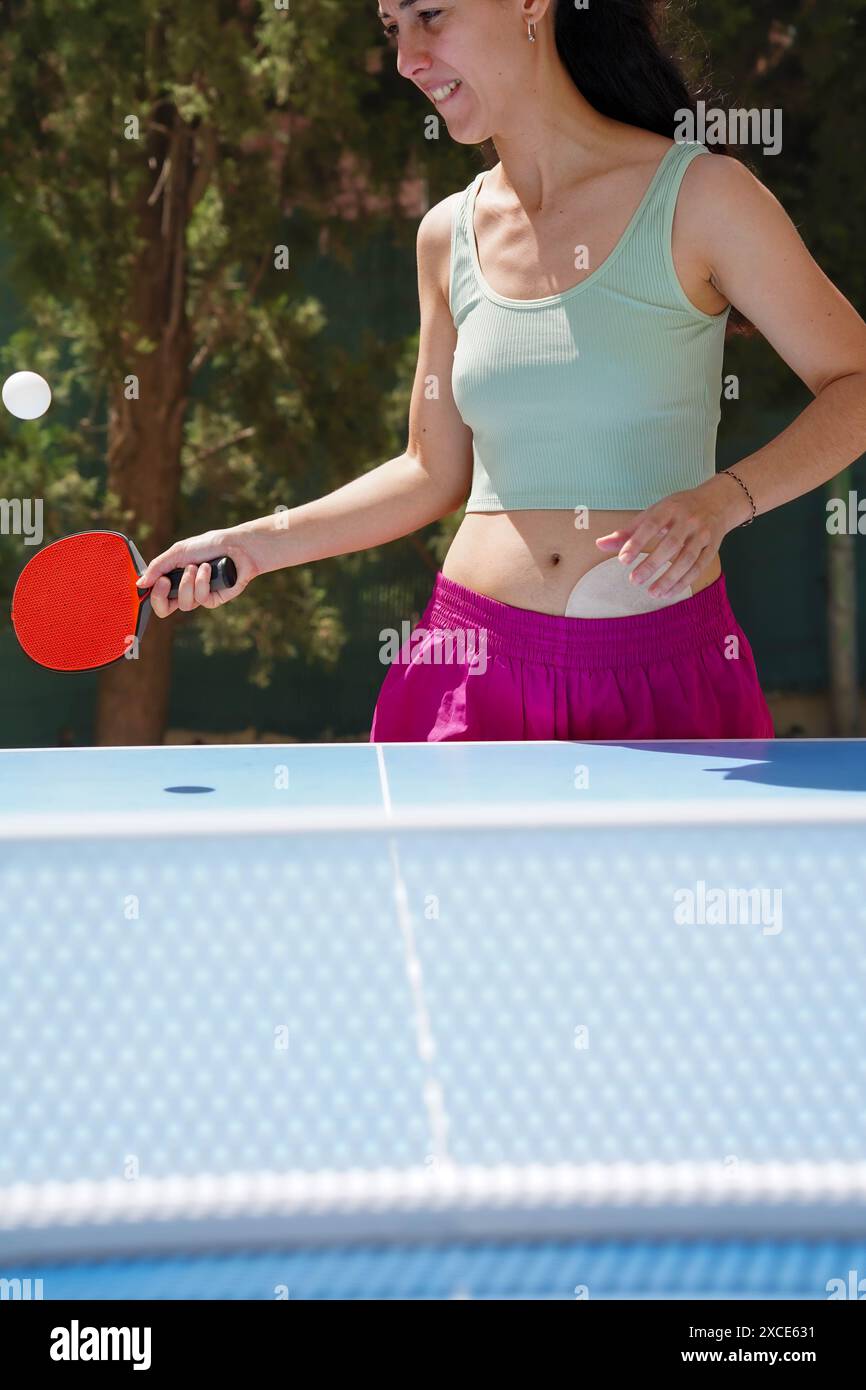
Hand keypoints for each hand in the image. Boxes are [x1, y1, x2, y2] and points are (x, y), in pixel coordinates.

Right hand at [139, 528, 257, 618]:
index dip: (153, 595)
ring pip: (185, 604)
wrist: (236, 546)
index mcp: (173, 579)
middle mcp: (184, 590)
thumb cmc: (208, 545)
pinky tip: (209, 568)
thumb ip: (157, 567)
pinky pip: (202, 600)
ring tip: (198, 566)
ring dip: (189, 583)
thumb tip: (139, 584)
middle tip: (167, 581)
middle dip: (163, 596)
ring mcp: (199, 596)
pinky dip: (203, 582)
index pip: (156, 598)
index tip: (159, 580)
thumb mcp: (178, 552)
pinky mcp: (214, 599)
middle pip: (165, 610)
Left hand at [595, 478, 741, 597]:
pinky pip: (699, 567)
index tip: (623, 560)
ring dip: (670, 578)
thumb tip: (600, 544)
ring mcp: (703, 534)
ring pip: (688, 558)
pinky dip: (684, 582)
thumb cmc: (678, 509)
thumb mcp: (653, 513)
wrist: (717, 502)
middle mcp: (688, 520)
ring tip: (652, 592)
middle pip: (671, 544)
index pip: (651, 525)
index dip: (636, 542)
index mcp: (669, 508)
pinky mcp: (713, 547)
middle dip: (652, 563)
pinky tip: (669, 593)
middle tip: (634, 580)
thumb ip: (627, 532)